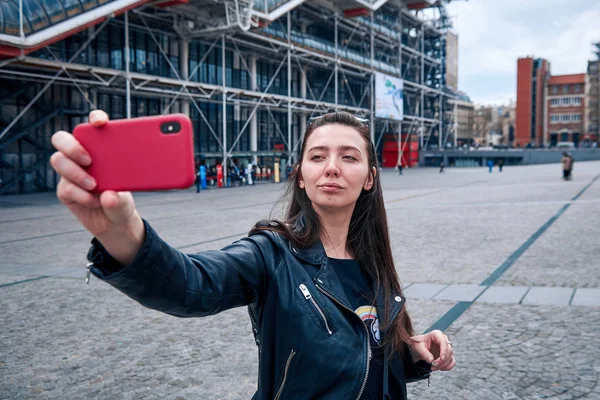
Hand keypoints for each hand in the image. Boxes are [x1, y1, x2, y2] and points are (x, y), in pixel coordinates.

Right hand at [50, 110, 144, 265]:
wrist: (116, 223)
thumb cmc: (122, 201)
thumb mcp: (129, 198)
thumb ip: (121, 198)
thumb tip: (110, 195)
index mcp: (101, 149)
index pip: (94, 126)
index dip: (95, 119)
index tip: (101, 123)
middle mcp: (82, 156)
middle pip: (63, 139)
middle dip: (72, 146)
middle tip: (89, 159)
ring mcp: (70, 172)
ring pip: (58, 160)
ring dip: (76, 172)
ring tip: (94, 185)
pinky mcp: (65, 190)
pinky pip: (65, 187)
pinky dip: (81, 195)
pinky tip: (95, 201)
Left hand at [409, 330, 455, 371]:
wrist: (418, 346)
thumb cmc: (418, 343)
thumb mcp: (418, 347)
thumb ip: (424, 353)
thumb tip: (431, 360)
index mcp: (436, 334)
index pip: (444, 342)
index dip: (444, 351)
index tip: (441, 359)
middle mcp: (444, 340)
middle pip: (449, 350)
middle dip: (442, 360)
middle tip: (434, 365)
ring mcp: (446, 348)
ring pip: (451, 357)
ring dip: (444, 365)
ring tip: (433, 367)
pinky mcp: (447, 355)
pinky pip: (452, 362)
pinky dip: (448, 367)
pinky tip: (440, 368)